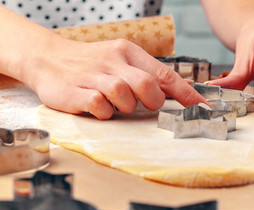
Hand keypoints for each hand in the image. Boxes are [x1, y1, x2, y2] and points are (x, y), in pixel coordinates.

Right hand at [22, 36, 206, 118]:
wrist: (49, 58)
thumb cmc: (92, 64)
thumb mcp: (120, 61)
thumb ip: (146, 75)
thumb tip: (177, 92)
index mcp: (128, 52)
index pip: (165, 74)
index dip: (186, 93)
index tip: (203, 108)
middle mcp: (112, 61)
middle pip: (147, 85)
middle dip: (152, 101)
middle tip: (145, 104)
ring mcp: (93, 76)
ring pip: (124, 95)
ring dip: (125, 106)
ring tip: (115, 103)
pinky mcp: (75, 92)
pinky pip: (100, 105)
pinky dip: (105, 112)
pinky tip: (100, 108)